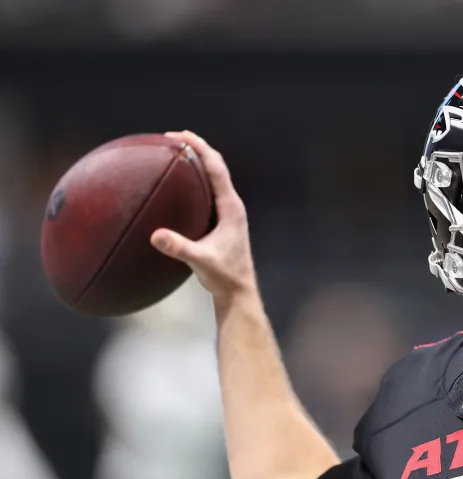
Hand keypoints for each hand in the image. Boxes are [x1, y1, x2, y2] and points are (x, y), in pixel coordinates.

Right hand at [150, 131, 257, 302]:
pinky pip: (208, 192)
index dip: (200, 148)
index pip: (216, 169)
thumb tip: (156, 235)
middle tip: (172, 137)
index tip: (180, 135)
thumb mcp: (201, 261)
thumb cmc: (224, 276)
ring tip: (174, 152)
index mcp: (231, 208)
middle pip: (216, 167)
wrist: (238, 292)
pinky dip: (194, 181)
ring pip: (213, 179)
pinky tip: (177, 185)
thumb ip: (180, 248)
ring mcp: (228, 213)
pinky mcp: (222, 222)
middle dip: (196, 149)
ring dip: (196, 162)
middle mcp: (231, 206)